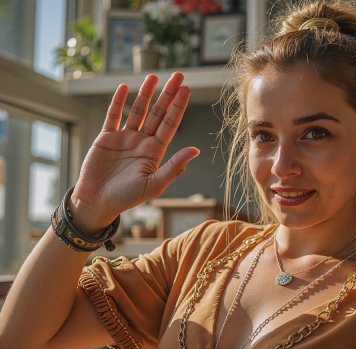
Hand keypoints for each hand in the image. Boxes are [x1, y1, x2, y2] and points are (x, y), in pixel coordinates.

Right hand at [70, 72, 199, 233]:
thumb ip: (174, 167)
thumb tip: (196, 150)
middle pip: (158, 113)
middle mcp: (142, 142)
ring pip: (137, 111)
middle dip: (168, 94)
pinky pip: (113, 116)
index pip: (170, 125)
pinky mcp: (106, 138)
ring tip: (153, 76)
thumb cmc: (127, 198)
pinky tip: (124, 88)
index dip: (178, 107)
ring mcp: (124, 138)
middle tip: (179, 76)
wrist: (97, 202)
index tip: (187, 90)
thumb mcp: (154, 184)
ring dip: (146, 93)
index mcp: (155, 152)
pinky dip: (118, 102)